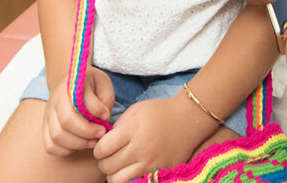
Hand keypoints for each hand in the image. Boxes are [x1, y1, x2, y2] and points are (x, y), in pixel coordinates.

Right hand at [42, 67, 113, 154]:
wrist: (69, 84)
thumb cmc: (89, 85)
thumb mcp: (102, 83)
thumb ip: (105, 99)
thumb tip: (103, 117)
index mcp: (69, 87)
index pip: (78, 103)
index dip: (95, 113)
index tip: (106, 117)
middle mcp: (54, 101)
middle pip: (66, 122)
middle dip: (87, 132)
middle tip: (101, 133)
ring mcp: (48, 116)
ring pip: (56, 136)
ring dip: (78, 144)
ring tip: (92, 141)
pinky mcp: (45, 128)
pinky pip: (50, 146)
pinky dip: (65, 150)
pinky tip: (79, 144)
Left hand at [93, 95, 210, 182]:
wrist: (188, 120)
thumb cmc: (160, 112)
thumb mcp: (135, 111)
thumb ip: (117, 127)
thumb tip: (102, 142)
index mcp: (132, 130)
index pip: (102, 148)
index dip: (98, 149)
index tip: (102, 146)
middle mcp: (141, 149)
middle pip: (107, 166)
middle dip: (103, 162)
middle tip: (109, 156)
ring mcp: (151, 164)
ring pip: (118, 180)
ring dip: (113, 174)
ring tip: (118, 166)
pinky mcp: (160, 172)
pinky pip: (135, 182)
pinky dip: (128, 179)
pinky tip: (131, 170)